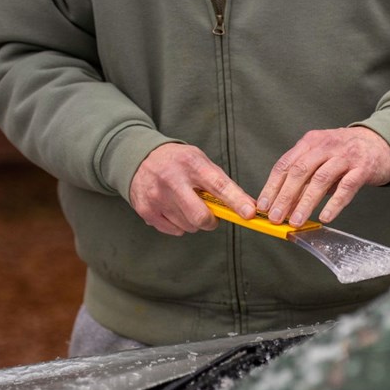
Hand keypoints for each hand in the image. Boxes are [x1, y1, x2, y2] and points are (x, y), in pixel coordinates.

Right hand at [129, 143, 255, 234]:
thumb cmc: (179, 162)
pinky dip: (180, 224)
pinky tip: (174, 208)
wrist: (139, 158)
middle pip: (201, 217)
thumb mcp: (201, 162)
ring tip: (187, 204)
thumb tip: (250, 207)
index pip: (219, 186)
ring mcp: (156, 196)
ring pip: (189, 226)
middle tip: (210, 215)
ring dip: (194, 221)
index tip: (249, 213)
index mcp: (191, 164)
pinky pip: (175, 231)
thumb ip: (223, 184)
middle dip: (211, 222)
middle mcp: (172, 180)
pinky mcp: (146, 210)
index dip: (236, 201)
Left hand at [257, 127, 389, 226]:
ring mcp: (345, 156)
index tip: (263, 205)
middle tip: (276, 217)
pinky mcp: (363, 168)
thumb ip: (305, 175)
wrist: (380, 143)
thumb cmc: (348, 153)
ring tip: (297, 221)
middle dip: (285, 196)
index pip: (286, 164)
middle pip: (300, 171)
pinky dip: (334, 204)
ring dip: (306, 203)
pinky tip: (325, 217)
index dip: (272, 186)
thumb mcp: (322, 156)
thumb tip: (284, 203)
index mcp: (310, 142)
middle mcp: (326, 146)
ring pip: (320, 180)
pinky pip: (346, 188)